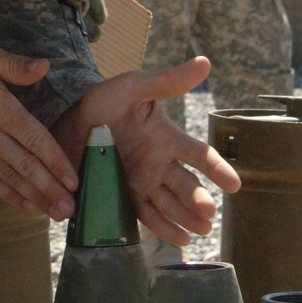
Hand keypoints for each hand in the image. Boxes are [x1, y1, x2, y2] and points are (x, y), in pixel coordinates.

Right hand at [0, 39, 78, 219]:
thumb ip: (14, 65)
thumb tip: (45, 66)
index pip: (34, 139)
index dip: (55, 161)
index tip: (73, 181)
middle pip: (24, 165)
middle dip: (50, 189)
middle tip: (70, 210)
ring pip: (8, 178)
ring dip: (34, 197)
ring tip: (54, 214)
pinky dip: (7, 194)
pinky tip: (25, 205)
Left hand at [51, 57, 240, 246]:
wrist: (66, 120)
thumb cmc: (104, 101)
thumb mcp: (135, 87)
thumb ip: (167, 82)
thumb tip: (205, 62)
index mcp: (166, 138)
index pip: (199, 155)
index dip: (217, 169)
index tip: (234, 185)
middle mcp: (158, 163)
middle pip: (185, 185)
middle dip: (197, 200)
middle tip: (208, 213)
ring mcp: (141, 182)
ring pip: (169, 204)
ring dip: (185, 218)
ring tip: (199, 231)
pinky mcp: (122, 196)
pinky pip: (145, 215)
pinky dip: (162, 228)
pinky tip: (179, 240)